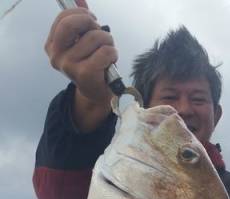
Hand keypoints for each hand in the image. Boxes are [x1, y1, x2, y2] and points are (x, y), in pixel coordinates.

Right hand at [45, 7, 117, 128]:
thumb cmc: (92, 65)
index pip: (63, 18)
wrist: (97, 94)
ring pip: (94, 37)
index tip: (91, 20)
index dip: (81, 14)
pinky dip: (112, 53)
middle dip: (91, 23)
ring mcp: (69, 66)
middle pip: (71, 24)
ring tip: (106, 52)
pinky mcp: (84, 74)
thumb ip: (79, 21)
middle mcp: (56, 56)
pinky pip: (104, 52)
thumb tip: (80, 0)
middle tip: (99, 32)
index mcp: (52, 46)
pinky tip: (110, 62)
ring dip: (107, 41)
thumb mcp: (82, 42)